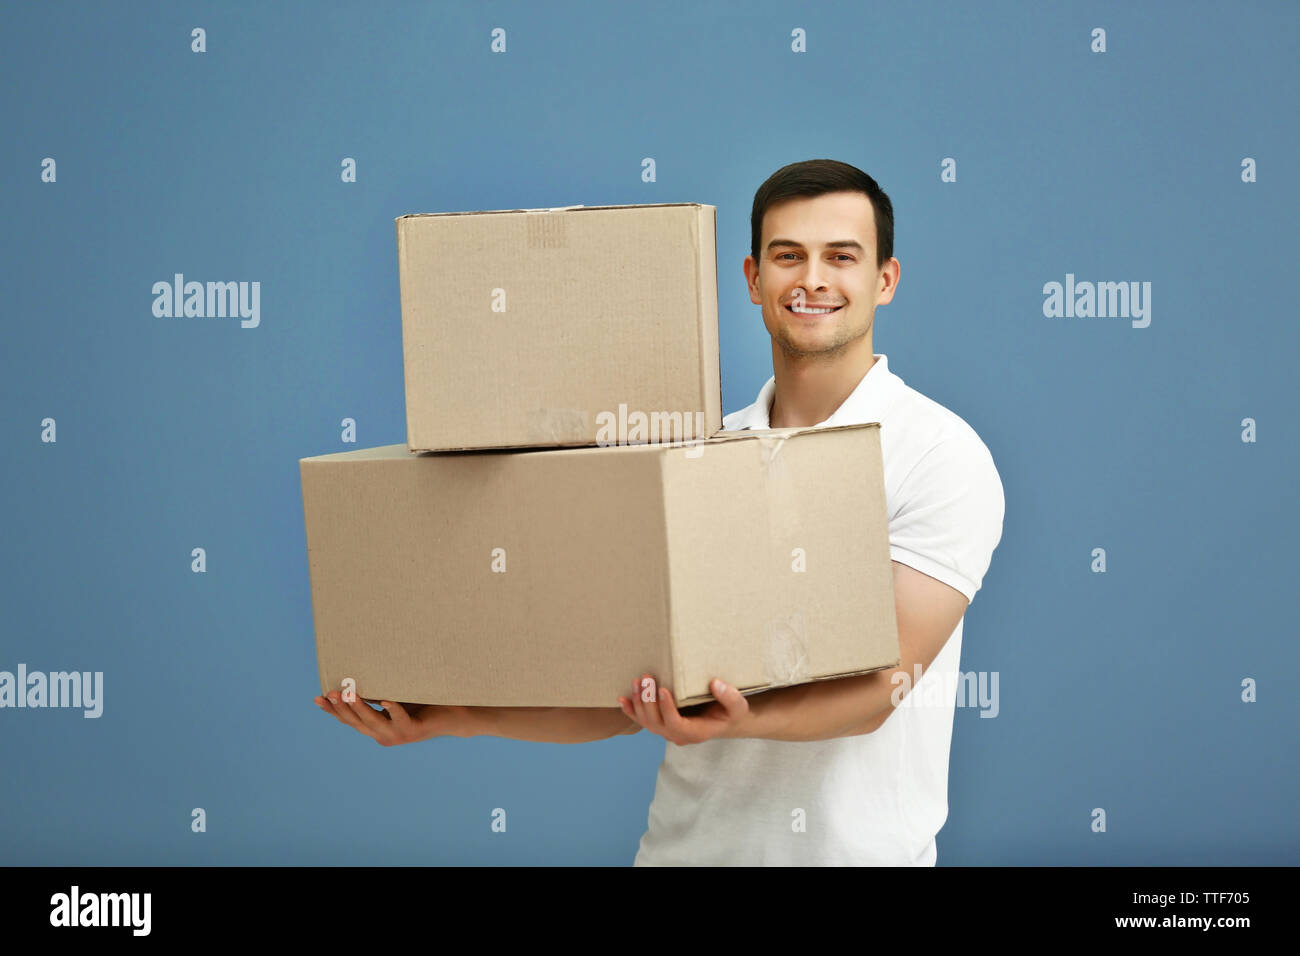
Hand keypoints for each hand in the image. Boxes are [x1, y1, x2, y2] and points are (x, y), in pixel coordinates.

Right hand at [313, 688, 467, 745]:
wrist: (452, 716)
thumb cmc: (423, 702)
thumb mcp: (395, 695)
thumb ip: (378, 691)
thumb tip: (360, 671)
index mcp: (376, 727)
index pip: (348, 720)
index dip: (332, 711)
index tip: (316, 698)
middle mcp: (383, 734)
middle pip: (356, 722)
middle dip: (341, 707)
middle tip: (330, 692)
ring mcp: (397, 735)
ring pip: (373, 721)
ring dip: (359, 707)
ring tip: (349, 693)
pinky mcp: (413, 731)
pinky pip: (400, 718)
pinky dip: (392, 709)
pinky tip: (386, 700)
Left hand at [617, 673, 749, 744]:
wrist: (724, 721)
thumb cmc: (730, 713)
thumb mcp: (738, 707)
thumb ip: (730, 697)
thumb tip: (715, 684)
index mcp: (695, 733)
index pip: (676, 724)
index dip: (667, 708)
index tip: (663, 689)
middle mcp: (678, 735)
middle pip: (656, 723)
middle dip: (648, 701)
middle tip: (647, 678)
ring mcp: (667, 731)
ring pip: (647, 722)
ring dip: (639, 702)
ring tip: (638, 681)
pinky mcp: (661, 724)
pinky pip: (642, 721)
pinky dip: (631, 710)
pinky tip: (622, 698)